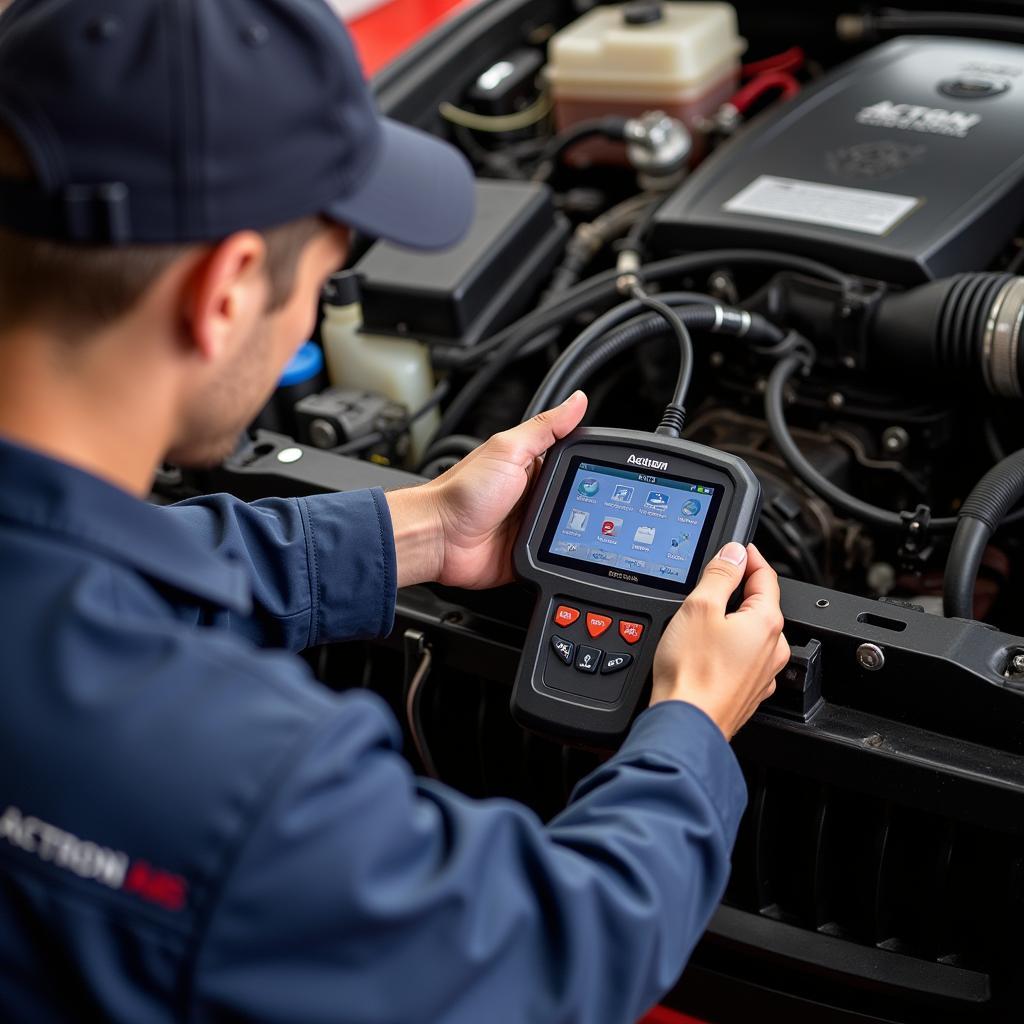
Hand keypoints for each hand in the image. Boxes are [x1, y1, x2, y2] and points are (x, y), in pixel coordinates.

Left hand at [386, 392, 587, 588]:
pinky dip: (563, 557)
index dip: (591, 467)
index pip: (573, 463)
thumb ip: (545, 428)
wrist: (437, 537)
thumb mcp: (508, 450)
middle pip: (577, 500)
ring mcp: (530, 527)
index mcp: (531, 467)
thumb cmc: (462, 492)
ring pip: (570, 530)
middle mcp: (533, 496)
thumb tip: (576, 401)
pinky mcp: (528, 555)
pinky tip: (570, 553)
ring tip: (588, 534)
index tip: (613, 469)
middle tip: (601, 509)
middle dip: (589, 506)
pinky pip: (554, 557)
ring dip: (578, 534)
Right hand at [651, 542, 788, 739]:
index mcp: (767, 622)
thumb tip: (734, 553)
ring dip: (733, 620)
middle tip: (713, 579)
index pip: (765, 576)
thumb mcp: (699, 607)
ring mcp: (762, 674)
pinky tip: (706, 650)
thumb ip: (720, 575)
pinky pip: (743, 659)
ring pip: (751, 634)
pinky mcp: (747, 693)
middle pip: (760, 605)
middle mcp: (773, 649)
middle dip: (739, 589)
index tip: (737, 548)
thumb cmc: (692, 673)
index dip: (748, 557)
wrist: (686, 725)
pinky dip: (728, 648)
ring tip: (704, 616)